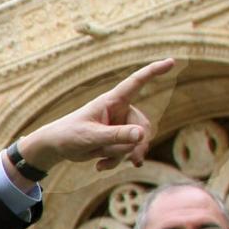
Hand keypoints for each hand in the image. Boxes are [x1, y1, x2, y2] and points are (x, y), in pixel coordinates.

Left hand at [15, 58, 174, 176]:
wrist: (56, 147)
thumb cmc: (69, 135)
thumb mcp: (91, 136)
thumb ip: (116, 136)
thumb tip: (142, 135)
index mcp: (112, 101)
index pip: (136, 83)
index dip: (154, 71)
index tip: (171, 61)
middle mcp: (120, 111)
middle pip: (143, 126)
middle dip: (137, 144)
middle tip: (135, 160)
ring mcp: (119, 126)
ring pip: (135, 143)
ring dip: (121, 156)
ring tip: (101, 162)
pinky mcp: (116, 140)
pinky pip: (126, 153)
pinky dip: (115, 161)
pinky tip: (100, 166)